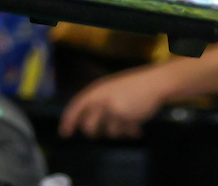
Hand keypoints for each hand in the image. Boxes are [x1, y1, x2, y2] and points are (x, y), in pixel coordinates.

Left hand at [61, 64, 177, 138]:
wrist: (153, 84)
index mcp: (95, 90)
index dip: (68, 121)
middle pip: (89, 127)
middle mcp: (101, 100)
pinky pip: (124, 133)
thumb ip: (97, 102)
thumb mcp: (109, 89)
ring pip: (109, 133)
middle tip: (104, 129)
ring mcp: (113, 110)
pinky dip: (130, 131)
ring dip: (118, 130)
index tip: (64, 133)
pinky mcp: (126, 119)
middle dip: (96, 132)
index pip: (76, 107)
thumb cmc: (131, 86)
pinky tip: (136, 124)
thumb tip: (83, 122)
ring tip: (127, 120)